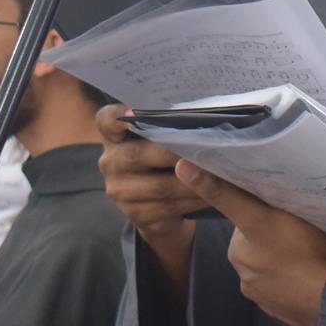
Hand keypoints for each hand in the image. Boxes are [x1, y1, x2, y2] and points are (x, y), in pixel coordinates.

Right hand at [96, 104, 205, 246]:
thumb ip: (166, 126)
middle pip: (137, 154)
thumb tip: (199, 116)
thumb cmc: (161, 159)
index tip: (134, 111)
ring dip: (193, 182)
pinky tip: (212, 195)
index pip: (108, 120)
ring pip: (160, 186)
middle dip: (174, 152)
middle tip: (205, 147)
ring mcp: (119, 191)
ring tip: (218, 174)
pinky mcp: (135, 214)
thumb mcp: (157, 140)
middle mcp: (109, 162)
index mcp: (112, 136)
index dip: (119, 115)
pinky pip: (169, 207)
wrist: (155, 205)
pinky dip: (194, 201)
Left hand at [175, 160, 325, 325]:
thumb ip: (224, 194)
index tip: (281, 215)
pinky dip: (291, 282)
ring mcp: (262, 295)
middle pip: (258, 244)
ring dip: (283, 260)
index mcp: (237, 250)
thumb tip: (183, 168)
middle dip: (272, 237)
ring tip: (306, 255)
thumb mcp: (262, 215)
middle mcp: (243, 274)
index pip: (246, 222)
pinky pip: (283, 289)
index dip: (263, 214)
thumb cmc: (300, 251)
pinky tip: (306, 275)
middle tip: (298, 232)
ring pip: (271, 267)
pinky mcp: (279, 310)